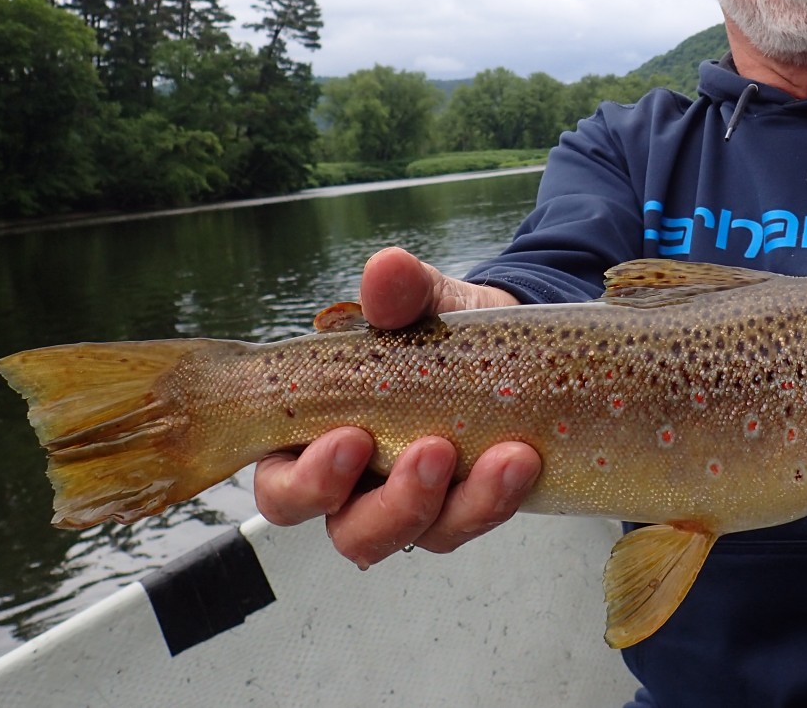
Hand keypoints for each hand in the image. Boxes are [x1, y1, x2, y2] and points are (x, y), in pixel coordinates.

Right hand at [253, 247, 540, 565]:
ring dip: (461, 504)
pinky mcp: (466, 508)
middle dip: (391, 504)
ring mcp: (416, 504)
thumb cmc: (437, 330)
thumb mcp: (421, 302)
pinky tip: (523, 459)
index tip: (353, 437)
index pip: (283, 486)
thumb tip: (387, 269)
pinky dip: (499, 496)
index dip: (308, 480)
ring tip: (505, 455)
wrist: (508, 341)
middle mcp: (358, 487)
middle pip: (351, 532)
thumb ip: (399, 291)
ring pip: (420, 536)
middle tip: (433, 450)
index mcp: (314, 440)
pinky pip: (475, 521)